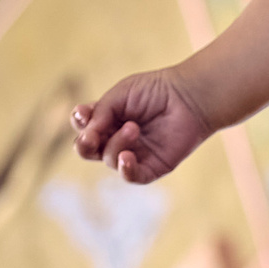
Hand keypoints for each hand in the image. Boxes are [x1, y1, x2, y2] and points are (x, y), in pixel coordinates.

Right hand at [72, 68, 215, 183]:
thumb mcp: (120, 95)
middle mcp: (117, 139)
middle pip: (87, 150)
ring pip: (109, 159)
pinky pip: (132, 176)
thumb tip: (86, 136)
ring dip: (116, 143)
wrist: (189, 96)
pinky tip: (127, 157)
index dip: (79, 122)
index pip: (83, 127)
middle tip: (93, 134)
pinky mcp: (152, 166)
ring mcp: (134, 154)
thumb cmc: (155, 91)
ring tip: (134, 127)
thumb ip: (99, 113)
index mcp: (107, 120)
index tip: (83, 112)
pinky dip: (126, 169)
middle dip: (85, 144)